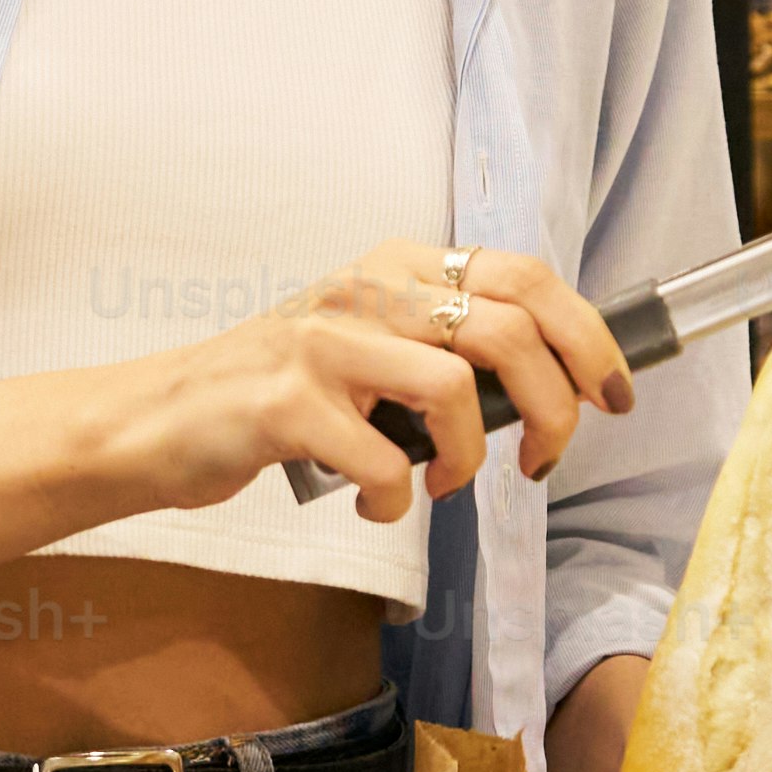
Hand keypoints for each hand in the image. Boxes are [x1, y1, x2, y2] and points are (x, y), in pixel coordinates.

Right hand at [81, 241, 638, 528]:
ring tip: (444, 485)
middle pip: (510, 329)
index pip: (525, 276)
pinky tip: (374, 505)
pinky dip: (393, 501)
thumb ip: (443, 345)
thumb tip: (549, 386)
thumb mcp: (368, 342)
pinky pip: (382, 463)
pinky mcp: (287, 404)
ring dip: (469, 458)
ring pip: (455, 390)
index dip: (587, 336)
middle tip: (543, 460)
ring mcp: (324, 341)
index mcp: (397, 266)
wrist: (158, 420)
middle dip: (555, 407)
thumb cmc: (278, 394)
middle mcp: (365, 287)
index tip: (613, 393)